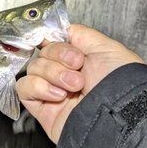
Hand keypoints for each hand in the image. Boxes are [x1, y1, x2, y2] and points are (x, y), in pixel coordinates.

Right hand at [16, 24, 143, 143]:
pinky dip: (38, 86)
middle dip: (59, 57)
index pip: (54, 41)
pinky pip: (24, 88)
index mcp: (82, 60)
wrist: (117, 118)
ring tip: (73, 86)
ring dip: (52, 73)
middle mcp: (66, 75)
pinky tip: (57, 94)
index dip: (54, 39)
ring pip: (33, 68)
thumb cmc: (121, 85)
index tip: (61, 40)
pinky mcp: (42, 109)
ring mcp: (53, 92)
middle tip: (78, 68)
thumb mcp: (107, 48)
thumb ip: (81, 35)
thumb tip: (60, 29)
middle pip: (43, 53)